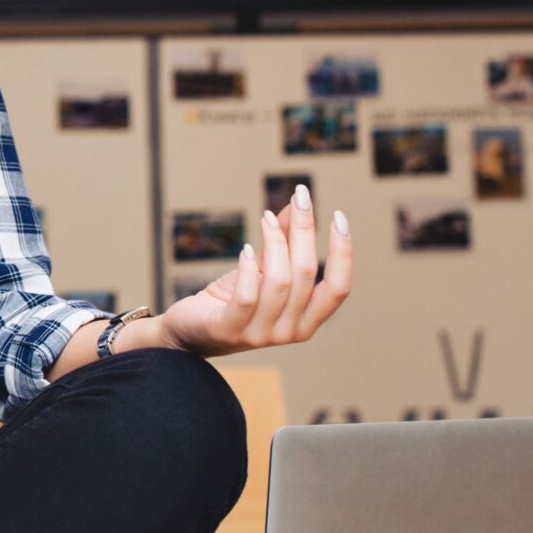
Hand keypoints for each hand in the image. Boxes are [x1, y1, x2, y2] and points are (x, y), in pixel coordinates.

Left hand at [140, 184, 351, 357]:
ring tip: (266, 217)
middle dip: (304, 230)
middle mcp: (289, 331)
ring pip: (279, 281)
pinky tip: (245, 248)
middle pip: (306, 274)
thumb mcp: (261, 269)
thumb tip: (296, 206)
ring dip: (274, 241)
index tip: (338, 216)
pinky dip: (248, 267)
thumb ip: (282, 243)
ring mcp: (260, 334)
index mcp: (306, 321)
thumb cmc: (231, 300)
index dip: (342, 252)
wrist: (189, 329)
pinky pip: (247, 296)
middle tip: (299, 198)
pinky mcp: (229, 329)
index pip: (338, 289)